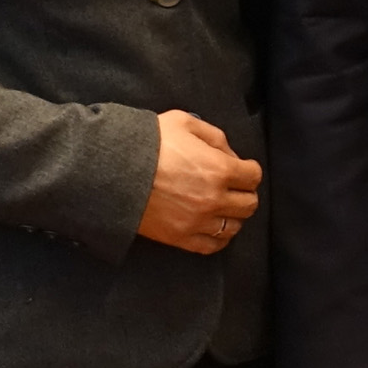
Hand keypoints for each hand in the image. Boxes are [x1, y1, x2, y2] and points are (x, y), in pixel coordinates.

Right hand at [138, 110, 261, 254]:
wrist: (114, 170)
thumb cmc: (149, 142)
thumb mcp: (184, 122)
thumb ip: (214, 136)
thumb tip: (230, 154)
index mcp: (219, 169)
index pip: (253, 176)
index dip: (249, 170)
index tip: (242, 168)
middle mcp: (214, 199)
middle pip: (249, 204)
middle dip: (245, 193)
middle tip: (234, 187)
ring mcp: (198, 221)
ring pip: (234, 227)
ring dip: (233, 215)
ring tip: (222, 207)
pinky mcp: (181, 238)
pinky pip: (213, 245)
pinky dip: (219, 237)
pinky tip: (213, 227)